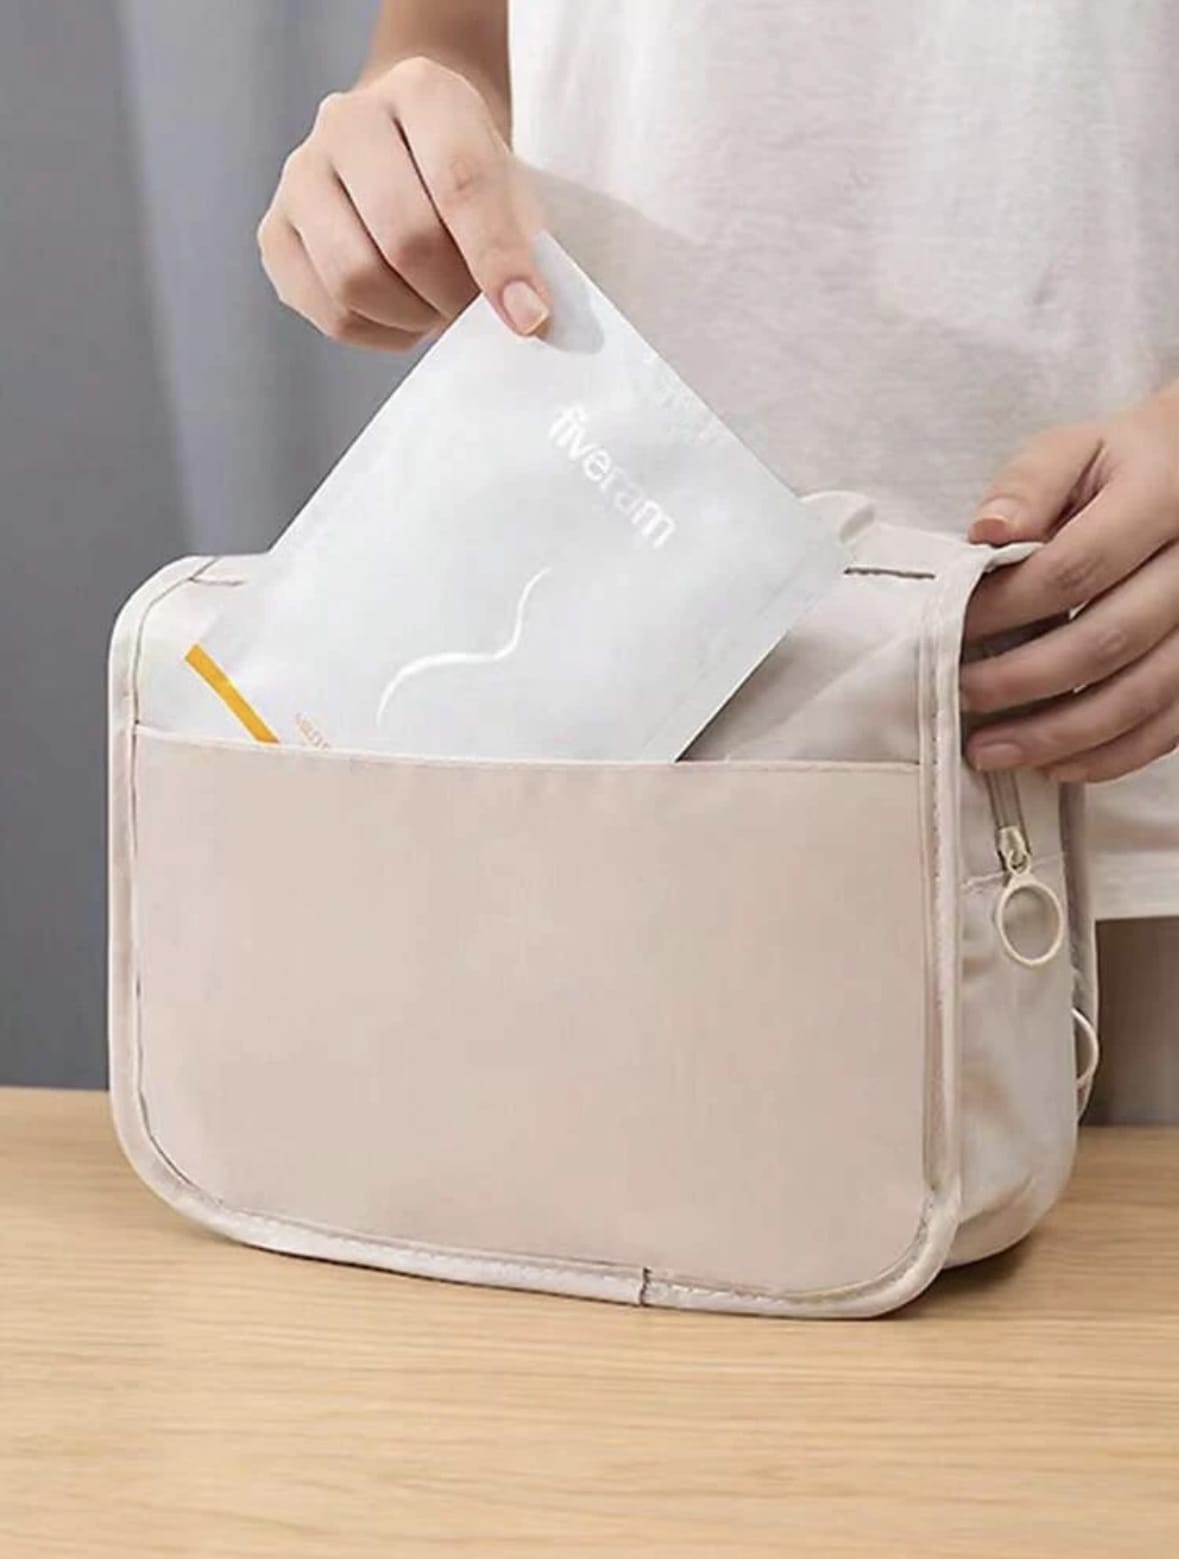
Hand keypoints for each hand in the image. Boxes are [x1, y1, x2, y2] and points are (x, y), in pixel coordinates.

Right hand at [257, 56, 547, 349]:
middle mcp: (347, 120)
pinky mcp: (276, 232)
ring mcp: (300, 174)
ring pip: (354, 278)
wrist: (411, 153)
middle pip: (403, 235)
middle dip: (451, 293)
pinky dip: (377, 331)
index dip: (497, 260)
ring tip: (438, 309)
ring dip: (411, 316)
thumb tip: (523, 315)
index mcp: (421, 90)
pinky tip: (402, 316)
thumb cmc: (468, 178)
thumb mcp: (512, 190)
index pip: (460, 181)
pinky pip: (328, 310)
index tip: (528, 315)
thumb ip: (522, 245)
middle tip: (474, 310)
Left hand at [960, 384, 1178, 781]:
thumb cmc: (1120, 468)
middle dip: (1023, 679)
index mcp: (1160, 498)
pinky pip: (1169, 725)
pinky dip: (1110, 755)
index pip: (1077, 567)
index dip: (1008, 608)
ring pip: (1141, 694)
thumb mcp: (1074, 450)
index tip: (952, 630)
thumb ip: (1029, 484)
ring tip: (991, 750)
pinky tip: (1055, 764)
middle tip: (961, 697)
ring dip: (1060, 733)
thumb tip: (987, 534)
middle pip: (1108, 639)